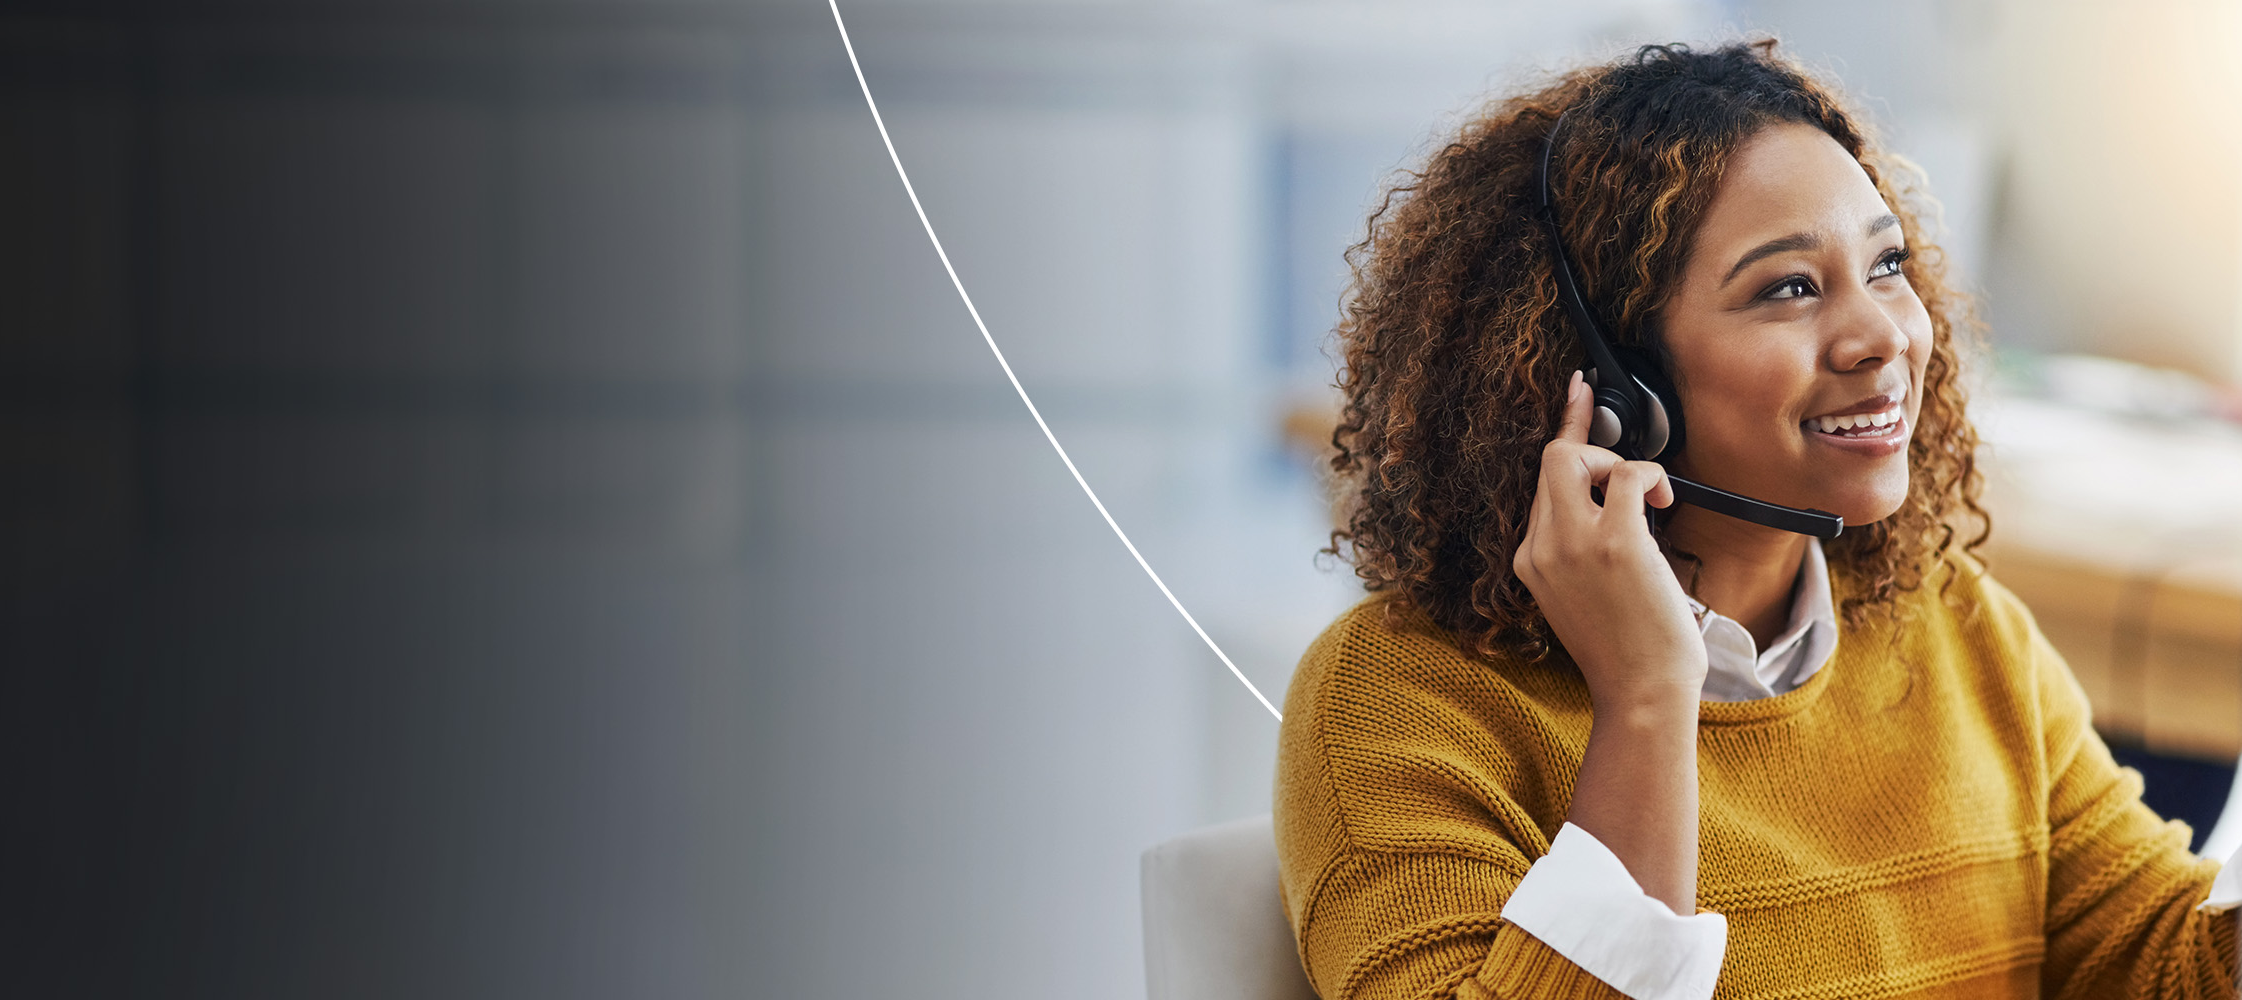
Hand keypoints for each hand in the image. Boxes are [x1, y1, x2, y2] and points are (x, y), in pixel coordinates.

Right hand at [1512, 372, 1707, 706]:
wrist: (1641, 693)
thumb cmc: (1626, 651)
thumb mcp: (1580, 596)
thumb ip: (1577, 549)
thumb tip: (1612, 500)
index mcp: (1530, 560)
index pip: (1540, 484)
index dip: (1564, 432)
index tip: (1577, 393)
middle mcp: (1541, 547)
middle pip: (1552, 459)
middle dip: (1590, 443)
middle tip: (1626, 466)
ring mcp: (1572, 543)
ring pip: (1575, 456)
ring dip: (1619, 462)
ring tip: (1649, 498)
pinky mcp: (1614, 542)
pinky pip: (1626, 475)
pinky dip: (1649, 475)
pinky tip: (1664, 501)